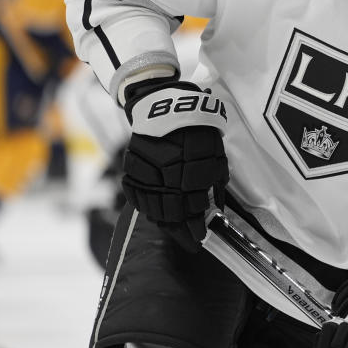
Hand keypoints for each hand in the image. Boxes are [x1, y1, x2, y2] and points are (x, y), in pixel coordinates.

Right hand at [121, 79, 228, 251]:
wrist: (168, 106)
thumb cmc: (198, 130)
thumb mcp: (215, 155)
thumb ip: (215, 183)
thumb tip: (216, 209)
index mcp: (190, 171)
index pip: (193, 209)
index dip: (197, 227)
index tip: (202, 238)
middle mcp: (166, 175)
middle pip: (172, 212)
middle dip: (182, 231)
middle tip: (190, 241)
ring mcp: (146, 172)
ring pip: (152, 207)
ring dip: (165, 223)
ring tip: (175, 232)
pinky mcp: (131, 166)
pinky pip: (136, 195)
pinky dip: (146, 208)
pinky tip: (155, 216)